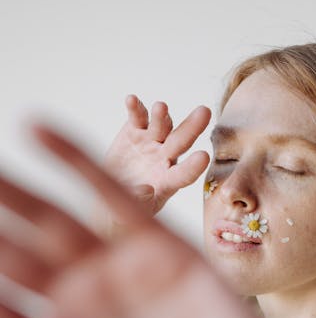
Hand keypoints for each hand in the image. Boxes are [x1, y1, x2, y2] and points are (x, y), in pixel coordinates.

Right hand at [104, 95, 210, 220]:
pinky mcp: (134, 132)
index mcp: (168, 183)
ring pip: (161, 126)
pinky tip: (131, 100)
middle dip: (192, 127)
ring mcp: (150, 143)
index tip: (204, 157)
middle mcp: (164, 159)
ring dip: (162, 116)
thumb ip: (138, 204)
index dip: (192, 167)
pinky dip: (135, 108)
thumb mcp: (128, 218)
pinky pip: (137, 117)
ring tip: (161, 107)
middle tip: (205, 112)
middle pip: (180, 142)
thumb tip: (146, 189)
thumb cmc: (124, 214)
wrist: (108, 199)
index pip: (184, 175)